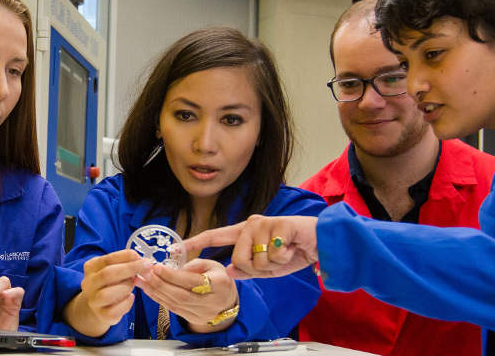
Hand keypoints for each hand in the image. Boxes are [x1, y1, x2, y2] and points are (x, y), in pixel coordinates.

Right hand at [63, 249, 149, 337]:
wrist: (99, 305)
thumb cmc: (111, 284)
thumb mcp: (114, 269)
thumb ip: (126, 263)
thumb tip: (144, 262)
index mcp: (91, 267)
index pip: (108, 259)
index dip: (127, 258)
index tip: (143, 259)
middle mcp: (89, 283)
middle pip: (107, 274)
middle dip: (130, 269)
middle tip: (147, 268)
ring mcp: (94, 300)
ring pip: (108, 294)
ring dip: (126, 287)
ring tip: (132, 285)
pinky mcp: (102, 315)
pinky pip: (115, 310)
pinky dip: (127, 303)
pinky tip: (130, 297)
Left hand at [135, 259, 237, 332]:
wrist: (226, 300)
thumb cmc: (218, 279)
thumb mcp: (212, 265)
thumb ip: (194, 264)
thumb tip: (175, 265)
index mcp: (219, 285)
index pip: (191, 281)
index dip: (172, 275)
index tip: (157, 267)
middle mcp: (212, 302)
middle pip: (181, 295)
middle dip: (160, 284)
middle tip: (145, 274)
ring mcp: (203, 313)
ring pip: (175, 304)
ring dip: (155, 292)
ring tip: (142, 281)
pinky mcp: (194, 319)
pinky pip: (173, 309)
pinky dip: (159, 299)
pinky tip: (149, 290)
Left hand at [179, 215, 319, 279]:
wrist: (321, 243)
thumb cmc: (293, 252)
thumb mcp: (267, 267)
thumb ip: (247, 269)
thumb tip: (227, 271)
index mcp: (244, 233)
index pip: (214, 237)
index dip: (194, 243)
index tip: (174, 250)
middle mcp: (250, 224)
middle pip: (238, 259)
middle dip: (257, 269)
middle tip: (274, 261)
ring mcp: (264, 223)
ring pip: (256, 259)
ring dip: (272, 264)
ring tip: (285, 252)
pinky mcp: (279, 224)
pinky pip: (273, 254)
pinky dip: (284, 257)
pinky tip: (292, 248)